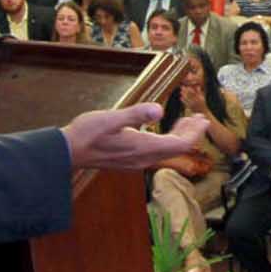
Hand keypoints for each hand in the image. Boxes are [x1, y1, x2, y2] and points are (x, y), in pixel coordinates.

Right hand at [61, 102, 210, 172]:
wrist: (68, 152)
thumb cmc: (87, 134)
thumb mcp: (111, 118)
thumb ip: (135, 113)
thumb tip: (159, 109)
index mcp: (142, 147)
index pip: (179, 144)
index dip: (194, 133)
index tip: (203, 120)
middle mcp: (142, 158)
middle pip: (175, 149)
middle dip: (190, 134)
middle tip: (199, 119)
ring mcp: (135, 162)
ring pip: (165, 151)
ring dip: (178, 137)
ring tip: (186, 122)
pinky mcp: (129, 161)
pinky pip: (155, 152)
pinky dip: (165, 140)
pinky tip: (161, 131)